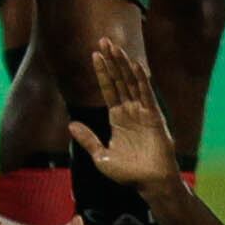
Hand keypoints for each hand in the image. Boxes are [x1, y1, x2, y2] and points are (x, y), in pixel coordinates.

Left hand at [66, 40, 177, 189]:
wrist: (149, 184)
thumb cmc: (128, 174)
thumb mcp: (101, 156)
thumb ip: (88, 139)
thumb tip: (71, 125)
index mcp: (118, 118)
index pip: (108, 88)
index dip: (102, 71)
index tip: (94, 54)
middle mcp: (130, 111)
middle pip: (119, 80)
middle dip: (112, 60)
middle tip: (104, 40)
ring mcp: (143, 112)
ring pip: (132, 82)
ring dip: (123, 64)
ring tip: (115, 46)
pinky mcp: (154, 117)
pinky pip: (147, 95)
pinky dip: (141, 80)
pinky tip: (135, 65)